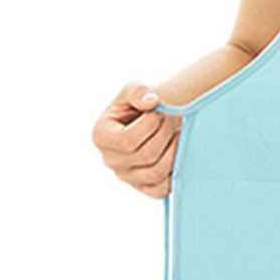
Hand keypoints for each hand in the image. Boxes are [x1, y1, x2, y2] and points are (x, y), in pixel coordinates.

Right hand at [91, 82, 181, 198]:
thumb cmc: (141, 105)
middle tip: (173, 119)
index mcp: (101, 137)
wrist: (153, 122)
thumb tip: (151, 102)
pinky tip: (179, 153)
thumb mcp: (134, 90)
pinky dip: (174, 172)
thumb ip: (137, 90)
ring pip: (156, 172)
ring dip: (175, 150)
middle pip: (146, 155)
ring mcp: (128, 178)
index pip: (127, 140)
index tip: (160, 111)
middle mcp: (111, 161)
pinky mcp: (145, 188)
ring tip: (179, 133)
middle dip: (165, 133)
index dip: (150, 125)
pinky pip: (162, 189)